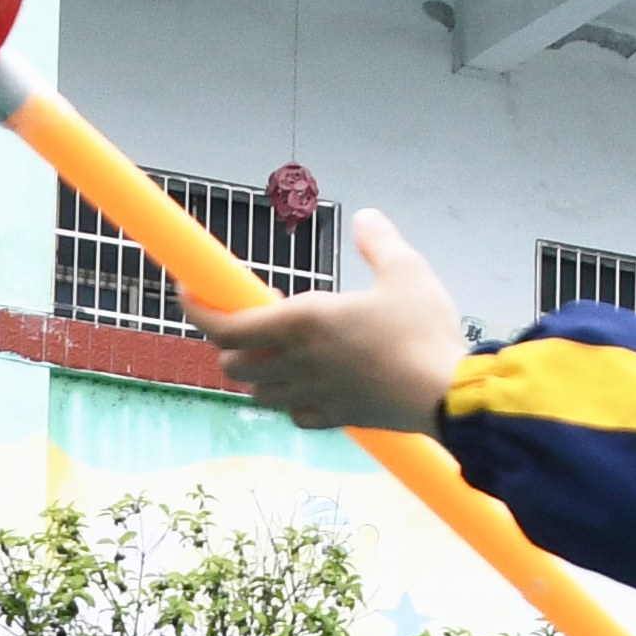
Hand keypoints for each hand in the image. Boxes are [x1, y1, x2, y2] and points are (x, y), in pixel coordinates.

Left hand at [194, 209, 468, 434]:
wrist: (449, 395)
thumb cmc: (425, 333)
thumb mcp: (407, 271)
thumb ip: (379, 242)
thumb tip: (367, 217)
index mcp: (304, 322)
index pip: (226, 325)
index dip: (197, 310)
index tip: (187, 292)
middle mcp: (299, 362)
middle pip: (233, 363)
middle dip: (231, 343)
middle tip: (254, 319)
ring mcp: (314, 395)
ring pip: (258, 393)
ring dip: (257, 372)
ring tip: (278, 351)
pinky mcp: (335, 419)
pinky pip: (294, 414)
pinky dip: (289, 401)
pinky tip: (306, 386)